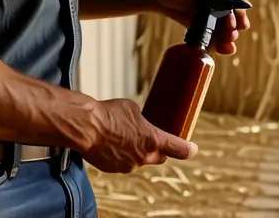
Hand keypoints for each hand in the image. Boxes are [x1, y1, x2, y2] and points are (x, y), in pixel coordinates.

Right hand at [79, 97, 197, 172]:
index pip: (178, 149)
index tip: (193, 149)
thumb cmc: (109, 114)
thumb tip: (143, 120)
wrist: (85, 127)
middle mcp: (143, 157)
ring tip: (126, 135)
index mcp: (152, 140)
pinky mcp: (113, 169)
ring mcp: (128, 165)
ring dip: (139, 150)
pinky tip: (114, 142)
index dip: (188, 150)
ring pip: (140, 160)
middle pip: (160, 157)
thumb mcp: (133, 109)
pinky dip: (123, 154)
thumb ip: (143, 119)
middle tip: (157, 139)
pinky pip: (124, 162)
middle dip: (160, 149)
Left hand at [153, 0, 250, 54]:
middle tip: (230, 35)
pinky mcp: (208, 28)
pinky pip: (218, 37)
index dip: (236, 9)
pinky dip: (221, 44)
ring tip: (227, 47)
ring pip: (228, 28)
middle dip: (234, 26)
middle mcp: (220, 3)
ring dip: (229, 38)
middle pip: (234, 15)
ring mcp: (215, 16)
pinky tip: (221, 50)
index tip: (233, 21)